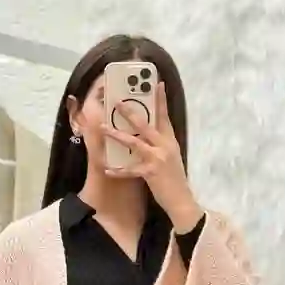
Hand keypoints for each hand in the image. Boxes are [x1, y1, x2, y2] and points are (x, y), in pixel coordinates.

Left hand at [102, 84, 204, 231]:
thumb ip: (160, 144)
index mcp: (170, 140)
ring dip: (116, 134)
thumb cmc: (174, 178)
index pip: (164, 116)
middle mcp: (164, 146)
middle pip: (145, 124)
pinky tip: (107, 169)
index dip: (161, 99)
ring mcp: (157, 158)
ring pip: (134, 142)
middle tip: (116, 102)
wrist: (181, 200)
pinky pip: (129, 169)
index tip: (157, 83)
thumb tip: (148, 133)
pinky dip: (118, 170)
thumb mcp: (171, 156)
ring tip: (102, 127)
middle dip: (129, 112)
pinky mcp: (150, 172)